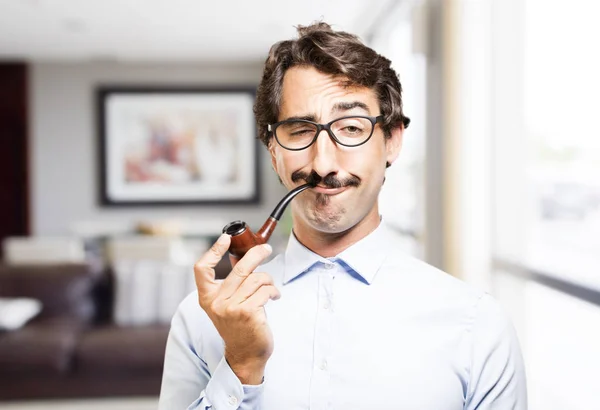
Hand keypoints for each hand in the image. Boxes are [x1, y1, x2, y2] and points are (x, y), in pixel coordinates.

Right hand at [194, 234, 279, 384]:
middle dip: (256, 254)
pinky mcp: (248, 313)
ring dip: (269, 281)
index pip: (201, 269)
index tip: (225, 239)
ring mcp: (232, 308)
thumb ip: (231, 286)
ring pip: (256, 279)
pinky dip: (273, 292)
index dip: (212, 251)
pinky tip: (274, 297)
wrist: (245, 355)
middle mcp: (217, 302)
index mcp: (208, 298)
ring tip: (271, 289)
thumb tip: (247, 257)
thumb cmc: (239, 327)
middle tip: (266, 249)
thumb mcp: (226, 305)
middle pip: (239, 268)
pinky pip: (265, 291)